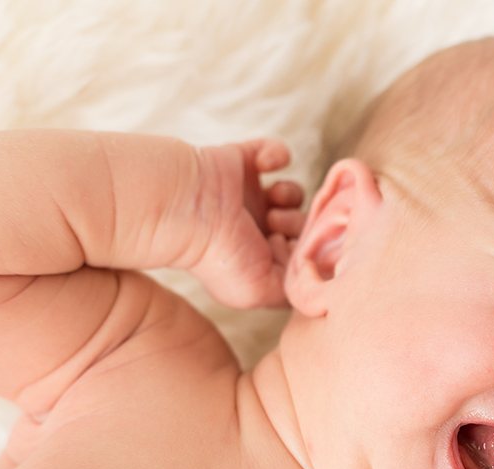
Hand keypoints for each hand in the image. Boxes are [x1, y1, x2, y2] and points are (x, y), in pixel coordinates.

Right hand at [186, 139, 304, 307]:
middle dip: (298, 223)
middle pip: (302, 222)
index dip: (305, 247)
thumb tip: (307, 272)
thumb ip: (289, 289)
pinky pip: (276, 151)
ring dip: (291, 193)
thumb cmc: (217, 257)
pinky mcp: (244, 162)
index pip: (300, 250)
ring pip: (293, 192)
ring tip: (272, 201)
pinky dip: (277, 154)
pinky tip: (265, 165)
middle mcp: (255, 227)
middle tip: (276, 226)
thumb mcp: (257, 293)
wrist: (186, 212)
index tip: (290, 248)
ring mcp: (250, 195)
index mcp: (258, 256)